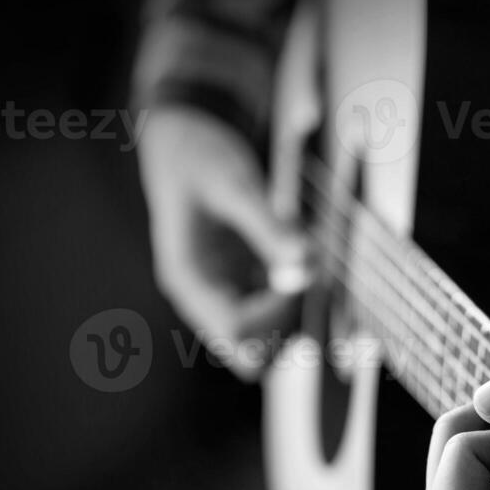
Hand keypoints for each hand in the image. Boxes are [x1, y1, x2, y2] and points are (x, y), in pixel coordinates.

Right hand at [139, 107, 311, 380]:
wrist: (181, 138)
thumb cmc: (199, 157)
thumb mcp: (233, 183)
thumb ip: (268, 225)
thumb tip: (305, 261)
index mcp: (188, 279)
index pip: (236, 330)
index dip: (277, 311)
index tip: (299, 274)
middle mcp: (202, 297)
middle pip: (250, 351)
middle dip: (287, 322)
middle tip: (307, 274)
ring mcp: (221, 294)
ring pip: (266, 340)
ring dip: (294, 311)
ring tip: (303, 259)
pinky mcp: (240, 284)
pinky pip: (273, 315)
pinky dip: (293, 296)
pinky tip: (297, 255)